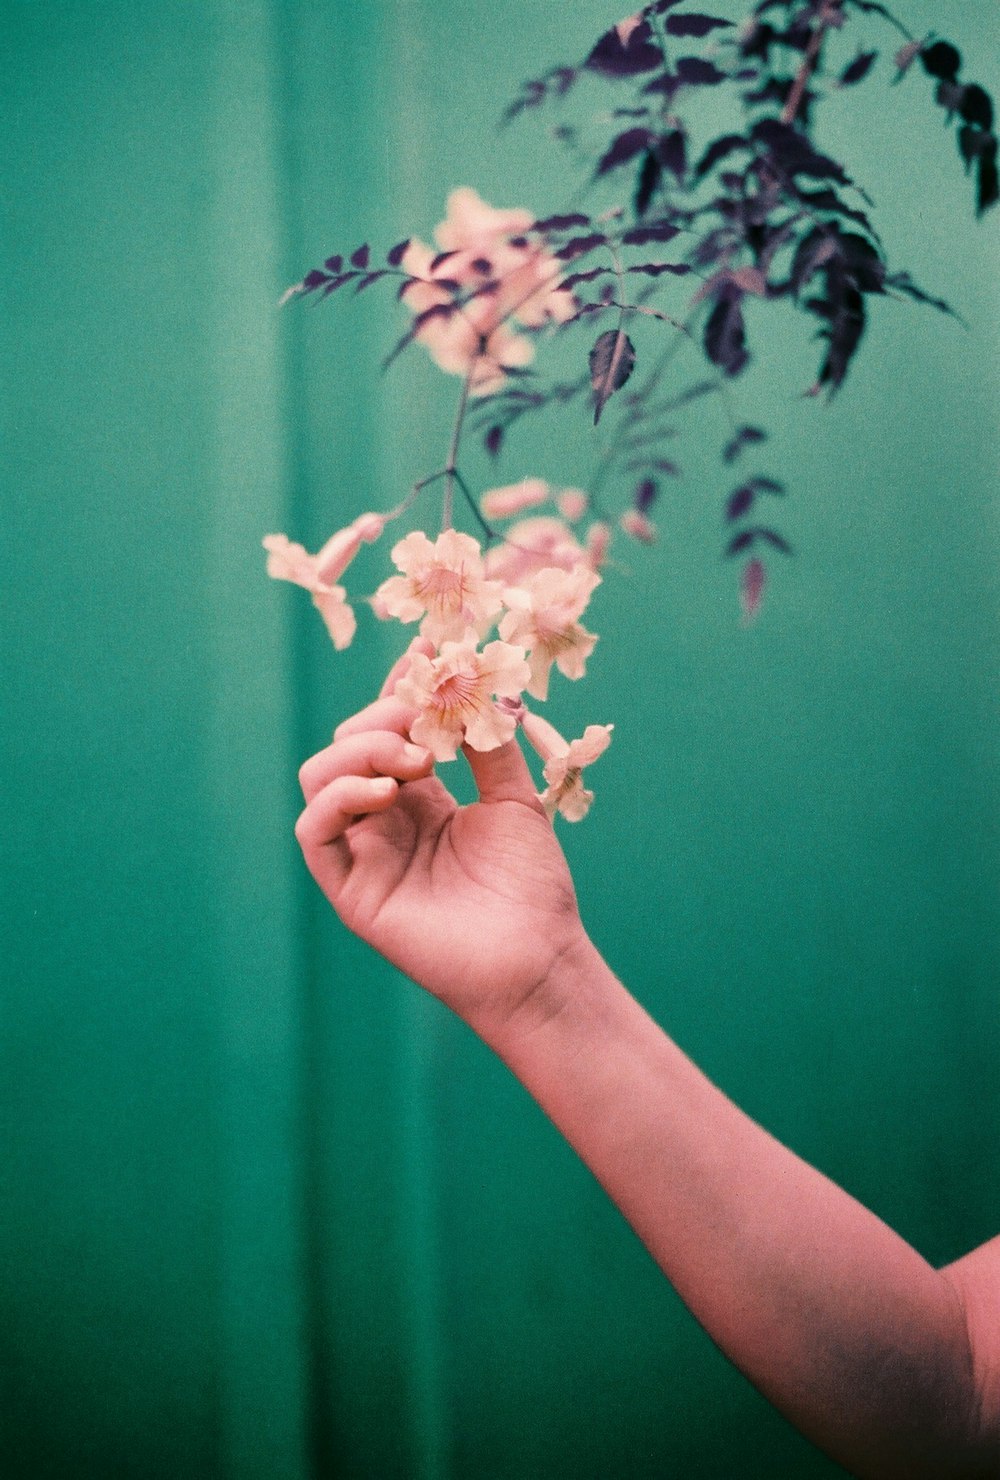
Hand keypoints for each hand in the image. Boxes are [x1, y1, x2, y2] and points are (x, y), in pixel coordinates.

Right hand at [294, 641, 586, 1031]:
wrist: (538, 957)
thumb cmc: (531, 885)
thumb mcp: (515, 798)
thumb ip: (487, 742)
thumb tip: (471, 681)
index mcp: (422, 797)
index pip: (392, 726)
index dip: (401, 686)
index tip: (427, 651)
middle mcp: (385, 818)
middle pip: (349, 741)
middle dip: (384, 716)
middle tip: (428, 725)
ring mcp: (363, 851)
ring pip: (319, 776)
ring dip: (360, 749)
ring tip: (413, 761)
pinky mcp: (349, 888)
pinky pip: (313, 830)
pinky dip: (337, 797)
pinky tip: (385, 792)